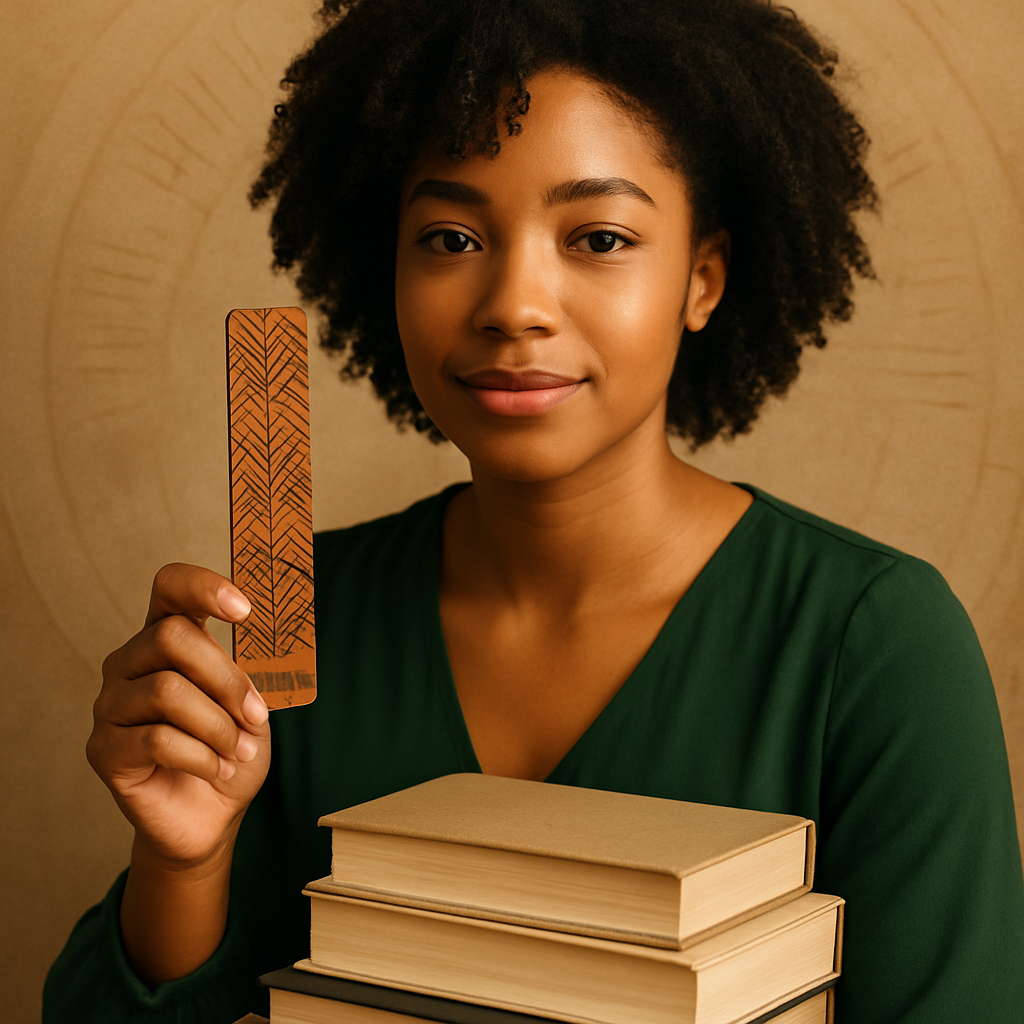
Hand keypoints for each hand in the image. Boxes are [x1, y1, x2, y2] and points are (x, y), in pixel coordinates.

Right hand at [87, 563, 270, 868]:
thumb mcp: (252, 707)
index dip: (202, 587)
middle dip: (226, 679)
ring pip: (168, 691)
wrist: (211, 815)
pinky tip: (217, 769)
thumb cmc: (230, 750)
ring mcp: (110, 704)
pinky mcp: (102, 748)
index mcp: (165, 638)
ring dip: (219, 726)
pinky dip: (202, 757)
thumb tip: (252, 660)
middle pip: (171, 637)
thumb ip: (247, 676)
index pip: (169, 587)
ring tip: (238, 752)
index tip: (244, 609)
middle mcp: (130, 662)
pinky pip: (157, 739)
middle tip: (255, 716)